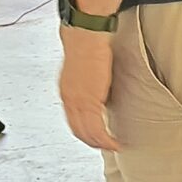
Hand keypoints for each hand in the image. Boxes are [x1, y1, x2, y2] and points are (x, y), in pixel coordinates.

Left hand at [58, 26, 117, 150]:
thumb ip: (85, 83)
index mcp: (66, 92)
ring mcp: (78, 102)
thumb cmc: (85, 43)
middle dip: (92, 142)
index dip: (84, 133)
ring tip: (113, 146)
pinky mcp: (90, 102)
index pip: (73, 121)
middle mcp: (69, 99)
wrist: (85, 35)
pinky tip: (115, 142)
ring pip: (88, 134)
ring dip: (101, 144)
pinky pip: (98, 130)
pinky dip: (106, 140)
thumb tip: (94, 90)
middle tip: (105, 146)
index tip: (95, 137)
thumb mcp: (81, 69)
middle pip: (79, 131)